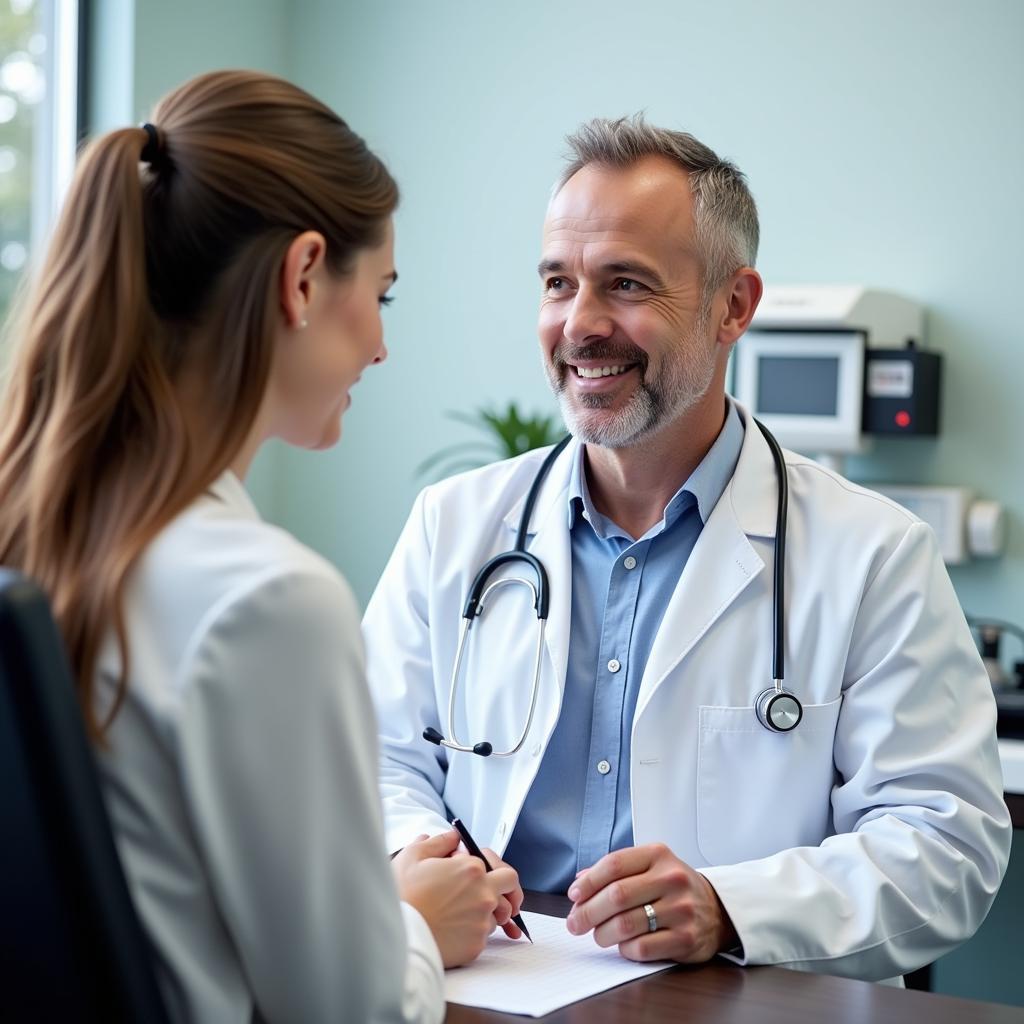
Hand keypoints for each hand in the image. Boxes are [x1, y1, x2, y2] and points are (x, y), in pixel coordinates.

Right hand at [392, 831, 519, 966]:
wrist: (395, 937)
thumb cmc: (402, 896)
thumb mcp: (413, 856)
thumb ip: (439, 842)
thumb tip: (452, 838)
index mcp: (472, 869)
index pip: (500, 865)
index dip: (489, 866)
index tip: (480, 872)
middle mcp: (484, 895)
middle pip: (511, 888)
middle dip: (508, 889)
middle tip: (498, 893)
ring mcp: (482, 922)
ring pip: (496, 914)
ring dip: (485, 911)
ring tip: (461, 912)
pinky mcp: (475, 946)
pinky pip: (483, 937)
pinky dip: (472, 932)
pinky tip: (454, 930)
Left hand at [565, 843, 737, 963]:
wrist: (717, 909)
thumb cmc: (673, 887)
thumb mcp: (649, 867)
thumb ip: (616, 871)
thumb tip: (579, 882)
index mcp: (658, 854)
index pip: (614, 864)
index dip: (588, 882)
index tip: (574, 895)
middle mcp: (671, 878)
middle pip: (616, 896)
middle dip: (588, 912)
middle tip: (575, 923)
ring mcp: (681, 909)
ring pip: (625, 925)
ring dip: (602, 934)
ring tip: (598, 935)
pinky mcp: (686, 939)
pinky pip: (642, 948)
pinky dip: (624, 950)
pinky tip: (623, 945)